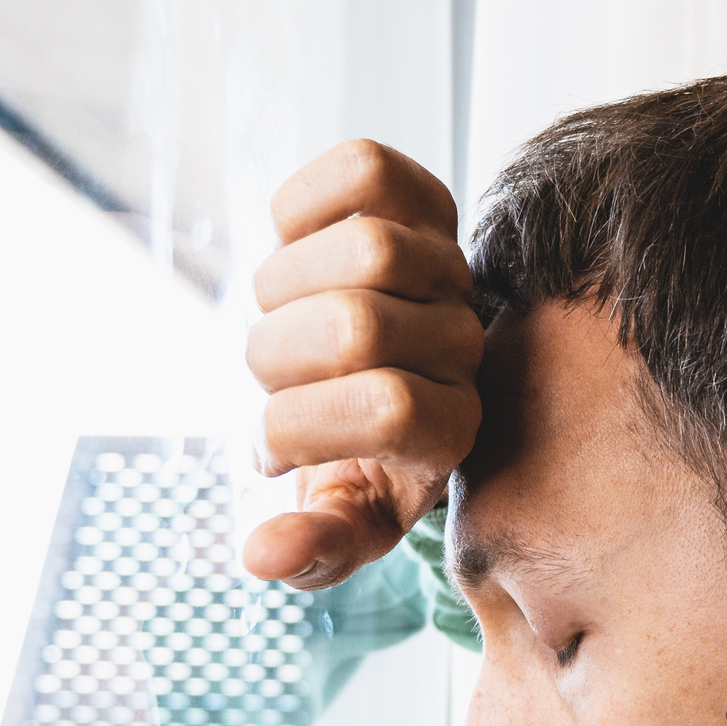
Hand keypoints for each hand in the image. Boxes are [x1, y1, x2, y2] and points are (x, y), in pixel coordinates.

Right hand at [242, 140, 482, 588]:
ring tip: (280, 318)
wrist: (382, 373)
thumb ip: (314, 545)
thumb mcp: (346, 515)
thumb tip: (260, 554)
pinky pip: (364, 171)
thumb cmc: (356, 455)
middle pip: (358, 324)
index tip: (271, 449)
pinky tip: (291, 247)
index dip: (296, 427)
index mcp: (455, 430)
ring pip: (367, 248)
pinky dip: (303, 205)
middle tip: (271, 379)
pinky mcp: (422, 199)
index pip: (386, 409)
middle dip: (277, 356)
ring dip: (284, 285)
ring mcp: (450, 268)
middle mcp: (466, 348)